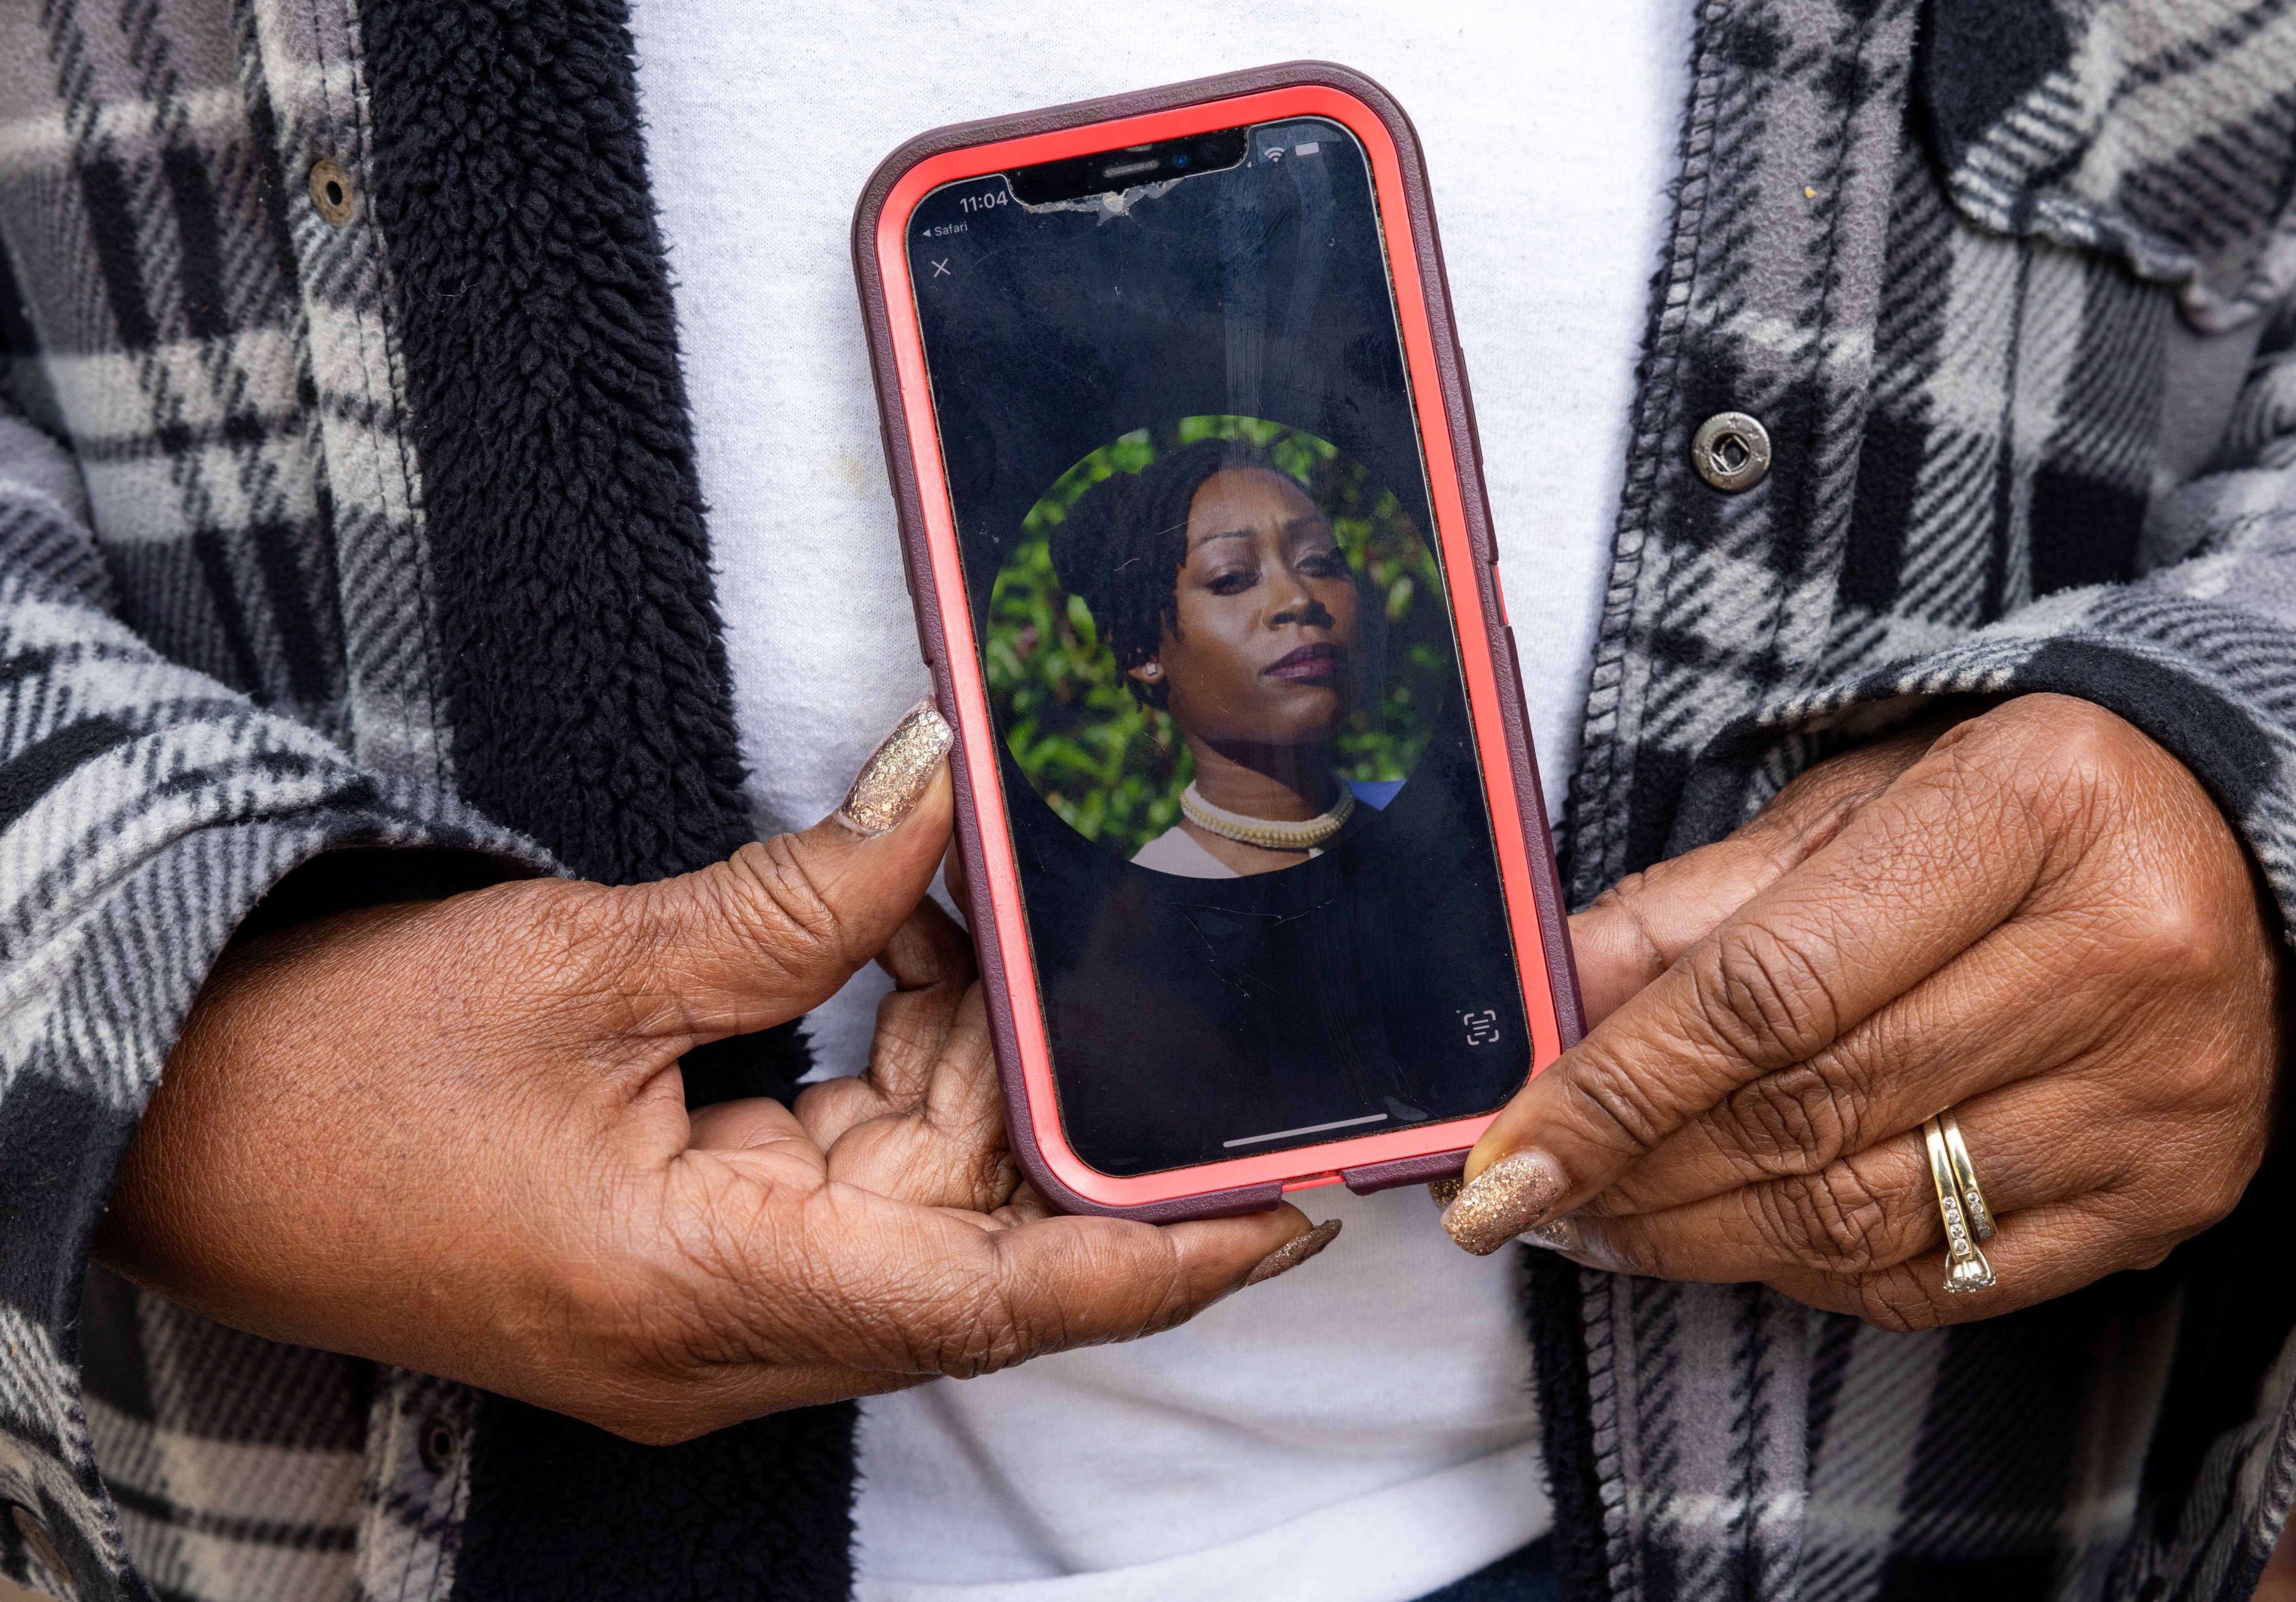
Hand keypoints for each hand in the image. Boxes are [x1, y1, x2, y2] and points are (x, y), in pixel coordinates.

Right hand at [97, 703, 1333, 1443]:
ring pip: (914, 1196)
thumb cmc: (338, 1069)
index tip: (1292, 1208)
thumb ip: (799, 898)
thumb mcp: (589, 965)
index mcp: (706, 1293)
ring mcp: (709, 1306)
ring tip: (937, 905)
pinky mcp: (687, 1259)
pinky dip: (875, 1063)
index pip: (1000, 1298)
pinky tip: (877, 949)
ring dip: (947, 1055)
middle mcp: (728, 1335)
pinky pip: (839, 1178)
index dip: (1162, 1256)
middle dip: (1031, 1083)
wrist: (173, 1122)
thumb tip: (938, 791)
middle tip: (1067, 937)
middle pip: (971, 1231)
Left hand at [1439, 695, 2291, 1330]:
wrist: (2247, 854)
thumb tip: (1545, 1002)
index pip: (1768, 989)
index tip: (1502, 1160)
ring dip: (1698, 1234)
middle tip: (1527, 1196)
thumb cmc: (2014, 814)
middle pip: (1806, 1110)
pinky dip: (1811, 1271)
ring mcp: (2154, 1095)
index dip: (1613, 1087)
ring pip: (1863, 1212)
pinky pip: (1943, 1277)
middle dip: (1633, 1171)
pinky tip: (1735, 1238)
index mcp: (2025, 815)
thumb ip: (1691, 909)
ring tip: (1601, 1221)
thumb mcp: (1855, 807)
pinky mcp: (2167, 1196)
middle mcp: (2113, 958)